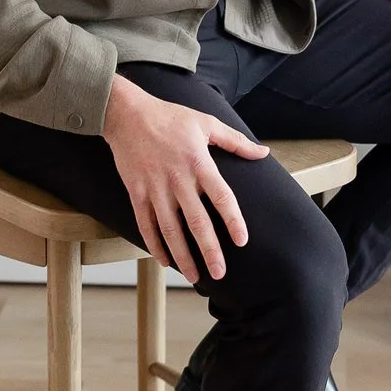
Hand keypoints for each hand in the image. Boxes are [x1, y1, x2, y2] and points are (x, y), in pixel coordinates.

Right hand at [101, 75, 268, 284]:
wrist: (127, 114)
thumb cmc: (170, 117)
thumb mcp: (206, 123)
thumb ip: (236, 141)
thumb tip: (263, 153)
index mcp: (199, 162)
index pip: (221, 197)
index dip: (233, 221)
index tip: (242, 241)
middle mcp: (178, 179)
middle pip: (197, 222)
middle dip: (209, 251)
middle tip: (219, 273)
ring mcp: (155, 188)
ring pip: (170, 230)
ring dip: (182, 256)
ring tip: (194, 276)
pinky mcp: (136, 193)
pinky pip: (146, 224)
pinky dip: (155, 245)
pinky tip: (165, 260)